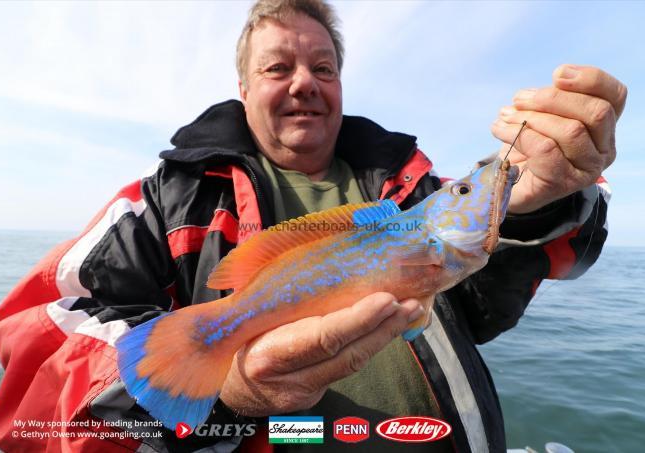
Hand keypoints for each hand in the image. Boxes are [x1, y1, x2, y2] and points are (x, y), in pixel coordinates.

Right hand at [219, 292, 422, 415]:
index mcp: (268, 352)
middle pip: (347, 354)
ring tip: (412, 310)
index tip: (387, 300)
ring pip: (354, 363)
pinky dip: (372, 344)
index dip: (358, 320)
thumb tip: (321, 248)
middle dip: (384, 327)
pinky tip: (391, 325)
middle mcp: (289, 377)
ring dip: (386, 335)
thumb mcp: (248, 314)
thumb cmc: (239, 335)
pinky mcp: (317, 395)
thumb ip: (279, 293)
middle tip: (413, 302)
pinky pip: (349, 366)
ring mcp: (306, 391)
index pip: (323, 338)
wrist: (232, 386)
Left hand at [491, 64, 626, 213]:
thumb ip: (554, 99)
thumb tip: (557, 79)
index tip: (557, 73)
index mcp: (604, 126)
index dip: (590, 79)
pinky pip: (546, 151)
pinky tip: (500, 130)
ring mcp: (587, 169)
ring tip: (505, 116)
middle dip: (553, 98)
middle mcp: (604, 149)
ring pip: (571, 131)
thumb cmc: (528, 146)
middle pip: (596, 112)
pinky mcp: (563, 184)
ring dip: (531, 118)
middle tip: (519, 99)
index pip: (615, 96)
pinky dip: (519, 134)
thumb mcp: (543, 115)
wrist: (508, 184)